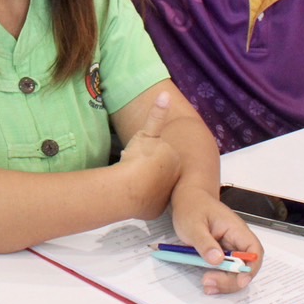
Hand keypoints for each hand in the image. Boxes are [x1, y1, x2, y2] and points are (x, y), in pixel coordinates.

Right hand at [115, 91, 180, 220]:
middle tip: (134, 168)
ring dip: (146, 184)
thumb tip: (166, 94)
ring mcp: (167, 196)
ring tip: (132, 181)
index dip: (149, 154)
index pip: (163, 155)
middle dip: (149, 170)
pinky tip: (134, 195)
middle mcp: (175, 179)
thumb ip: (156, 115)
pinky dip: (142, 199)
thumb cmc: (138, 159)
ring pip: (155, 187)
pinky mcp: (156, 209)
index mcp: (175, 160)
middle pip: (160, 171)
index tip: (140, 156)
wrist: (128, 187)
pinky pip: (149, 202)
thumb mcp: (146, 134)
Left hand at [167, 185, 261, 295]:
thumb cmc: (191, 206)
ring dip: (225, 282)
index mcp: (235, 229)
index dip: (250, 267)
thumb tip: (217, 260)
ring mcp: (230, 247)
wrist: (188, 198)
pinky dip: (219, 277)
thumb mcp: (193, 225)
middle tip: (211, 284)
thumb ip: (205, 243)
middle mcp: (237, 239)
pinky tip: (207, 281)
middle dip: (232, 280)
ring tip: (207, 286)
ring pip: (236, 270)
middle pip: (246, 265)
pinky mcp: (221, 253)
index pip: (254, 250)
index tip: (239, 280)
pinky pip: (226, 269)